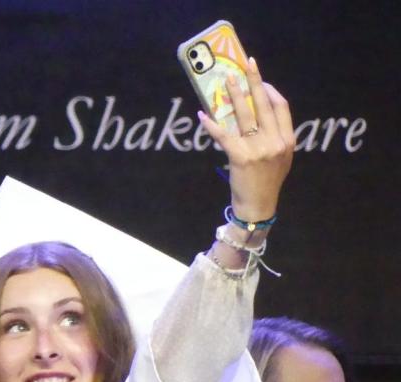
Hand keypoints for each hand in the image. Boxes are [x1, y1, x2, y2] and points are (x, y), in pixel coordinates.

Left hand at [199, 56, 294, 222]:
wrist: (258, 207)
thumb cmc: (265, 183)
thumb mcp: (280, 159)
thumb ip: (274, 138)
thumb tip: (256, 115)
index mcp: (287, 140)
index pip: (281, 106)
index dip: (270, 90)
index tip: (260, 79)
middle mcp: (276, 141)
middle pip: (264, 103)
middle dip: (255, 81)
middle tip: (246, 64)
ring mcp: (259, 149)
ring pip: (244, 114)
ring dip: (234, 94)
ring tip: (226, 81)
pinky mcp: (241, 157)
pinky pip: (224, 135)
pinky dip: (212, 125)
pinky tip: (203, 116)